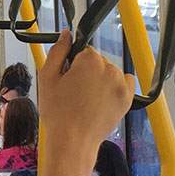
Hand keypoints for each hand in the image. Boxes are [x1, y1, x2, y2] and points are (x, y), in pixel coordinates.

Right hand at [37, 31, 134, 150]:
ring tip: (87, 101)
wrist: (72, 141)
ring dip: (100, 81)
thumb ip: (58, 51)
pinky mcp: (127, 98)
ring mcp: (121, 84)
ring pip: (109, 73)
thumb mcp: (47, 78)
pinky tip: (101, 101)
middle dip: (87, 73)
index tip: (67, 80)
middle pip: (97, 62)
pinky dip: (115, 88)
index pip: (83, 51)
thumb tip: (66, 34)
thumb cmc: (58, 112)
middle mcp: (110, 68)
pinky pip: (124, 83)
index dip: (73, 65)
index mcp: (90, 60)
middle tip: (74, 93)